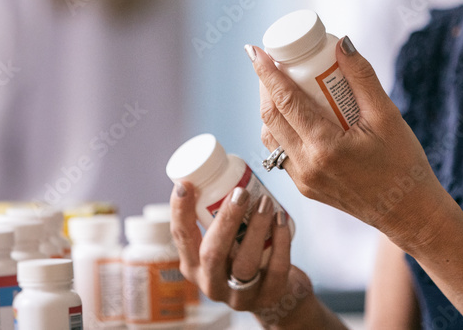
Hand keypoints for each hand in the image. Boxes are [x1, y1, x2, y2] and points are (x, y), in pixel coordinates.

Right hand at [169, 182, 315, 325]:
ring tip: (265, 201)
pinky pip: (276, 268)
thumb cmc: (243, 254)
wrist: (275, 292)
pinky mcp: (269, 296)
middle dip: (226, 219)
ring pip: (245, 262)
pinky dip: (281, 240)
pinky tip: (282, 218)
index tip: (187, 184)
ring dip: (256, 227)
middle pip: (212, 253)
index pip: (181, 237)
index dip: (180, 211)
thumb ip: (215, 216)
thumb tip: (213, 166)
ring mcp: (240, 294)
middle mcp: (212, 283)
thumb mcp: (223, 242)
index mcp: (193, 265)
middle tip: (240, 192)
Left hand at [247, 38, 453, 250]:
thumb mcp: (387, 115)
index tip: (255, 50)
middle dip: (265, 86)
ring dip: (271, 109)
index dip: (266, 73)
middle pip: (270, 118)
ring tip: (281, 84)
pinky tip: (294, 114)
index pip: (284, 101)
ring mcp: (303, 181)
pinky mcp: (306, 188)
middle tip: (271, 61)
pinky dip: (281, 129)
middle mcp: (307, 167)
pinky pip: (282, 153)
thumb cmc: (404, 164)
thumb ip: (362, 77)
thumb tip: (341, 43)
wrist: (409, 213)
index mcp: (325, 148)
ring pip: (271, 138)